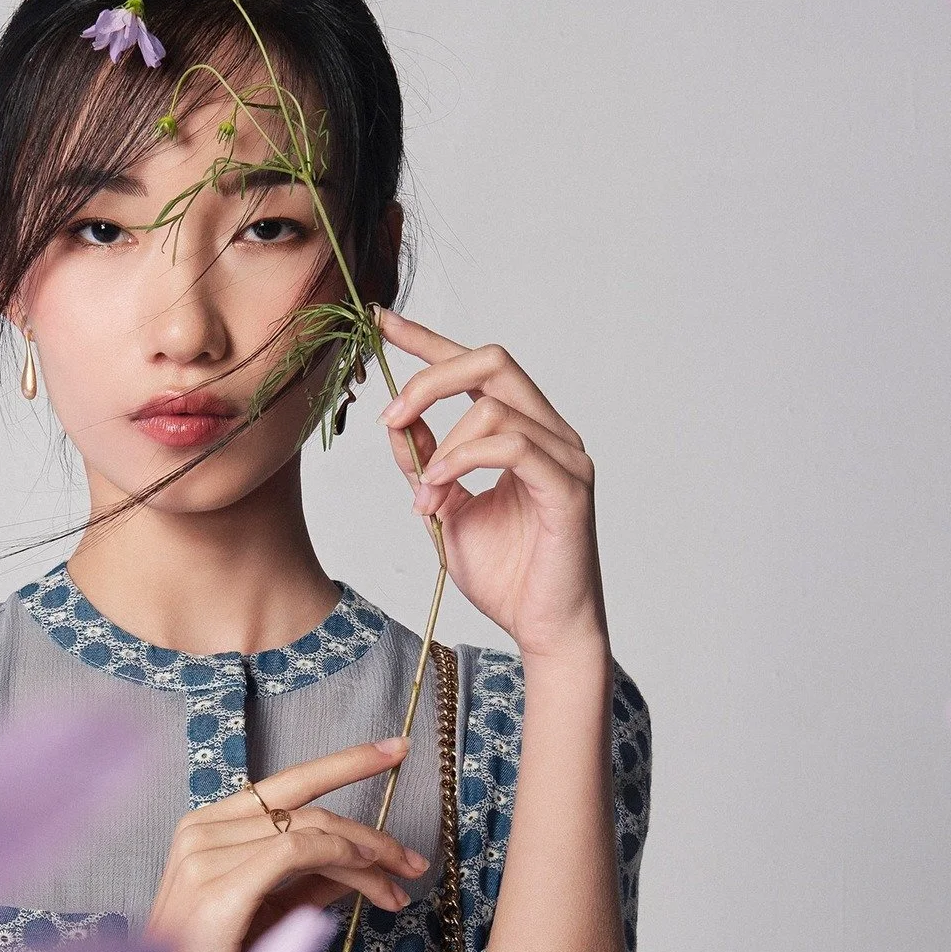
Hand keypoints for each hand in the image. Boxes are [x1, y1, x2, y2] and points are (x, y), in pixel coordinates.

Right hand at [135, 737, 427, 951]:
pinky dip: (343, 860)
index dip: (346, 761)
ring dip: (368, 856)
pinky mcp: (216, 890)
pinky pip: (296, 851)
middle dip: (372, 833)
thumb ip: (309, 883)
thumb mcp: (269, 917)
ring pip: (310, 830)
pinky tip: (371, 883)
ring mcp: (203, 856)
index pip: (287, 782)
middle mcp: (200, 830)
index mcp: (207, 828)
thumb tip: (363, 862)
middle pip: (307, 808)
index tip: (397, 748)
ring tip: (399, 888)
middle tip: (413, 862)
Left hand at [377, 309, 609, 664]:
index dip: (428, 339)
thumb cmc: (506, 574)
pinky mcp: (569, 485)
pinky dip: (462, 461)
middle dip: (430, 377)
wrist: (542, 629)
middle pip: (492, 361)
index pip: (476, 366)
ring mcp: (565, 455)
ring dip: (441, 448)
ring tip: (423, 497)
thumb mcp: (445, 508)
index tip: (382, 321)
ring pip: (494, 406)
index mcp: (523, 431)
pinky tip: (440, 491)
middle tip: (390, 416)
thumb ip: (425, 461)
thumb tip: (397, 421)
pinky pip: (511, 445)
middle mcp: (550, 432)